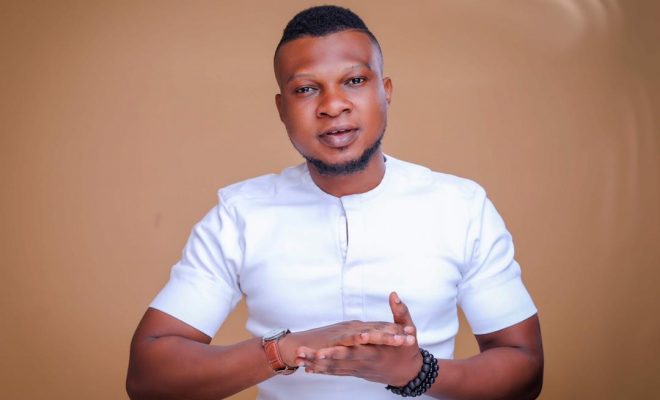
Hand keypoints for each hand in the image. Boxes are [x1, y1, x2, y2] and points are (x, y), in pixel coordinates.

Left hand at [295, 292, 421, 385]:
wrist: (409, 373)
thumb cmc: (409, 351)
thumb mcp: (410, 330)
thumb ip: (401, 312)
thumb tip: (394, 294)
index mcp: (375, 352)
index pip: (353, 352)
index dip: (336, 352)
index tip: (320, 352)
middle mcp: (364, 363)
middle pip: (338, 362)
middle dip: (319, 359)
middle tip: (302, 355)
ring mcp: (359, 369)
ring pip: (334, 369)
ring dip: (316, 365)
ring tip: (299, 360)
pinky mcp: (356, 371)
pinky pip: (337, 372)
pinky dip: (324, 371)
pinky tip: (309, 368)